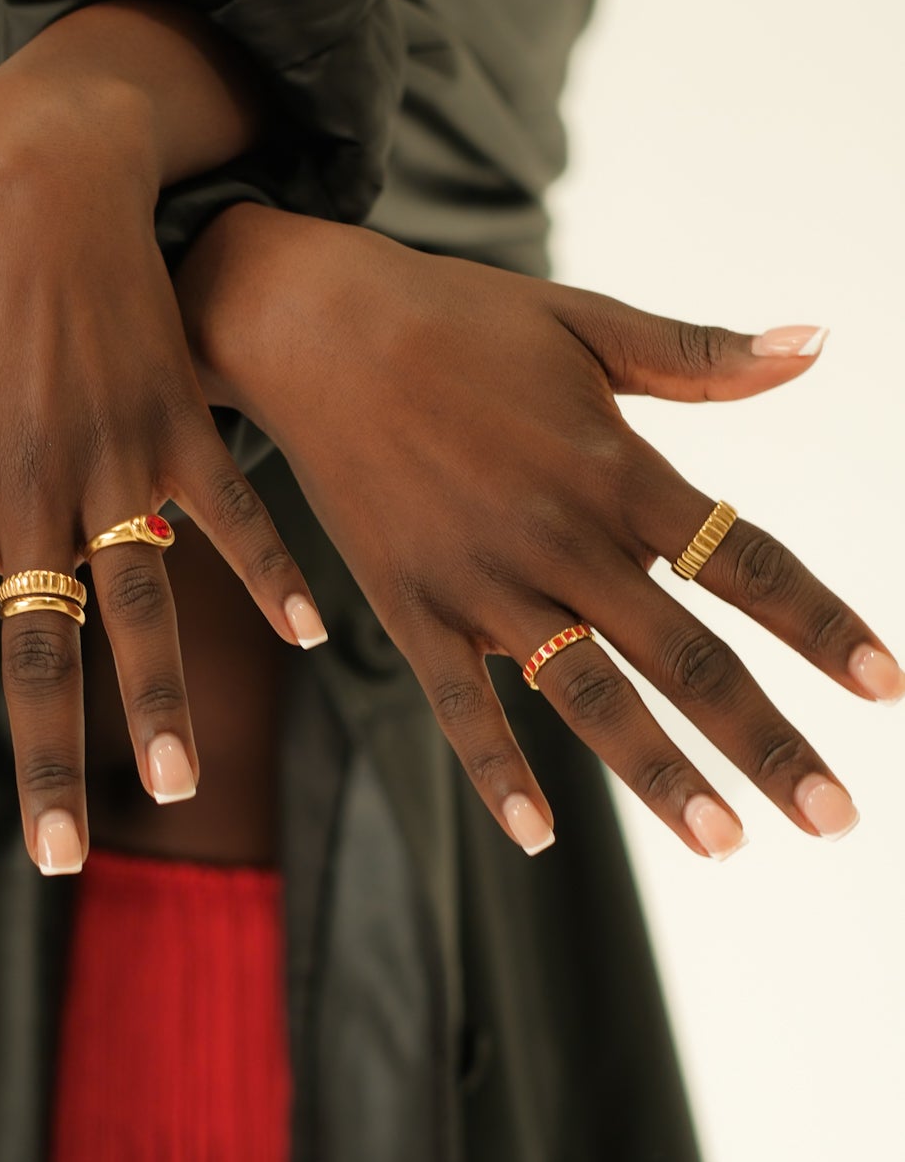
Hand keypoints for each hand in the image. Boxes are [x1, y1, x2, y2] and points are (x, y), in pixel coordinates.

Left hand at [0, 76, 324, 867]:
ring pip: (136, 604)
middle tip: (60, 859)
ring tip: (179, 787)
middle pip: (35, 647)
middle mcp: (28, 487)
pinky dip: (272, 572)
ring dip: (156, 702)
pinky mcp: (179, 420)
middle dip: (46, 759)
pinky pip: (232, 514)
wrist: (36, 161)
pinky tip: (315, 637)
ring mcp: (110, 457)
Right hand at [179, 204, 901, 857]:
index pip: (742, 560)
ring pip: (588, 697)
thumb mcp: (588, 322)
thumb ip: (701, 358)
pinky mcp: (413, 608)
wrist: (314, 328)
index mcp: (614, 469)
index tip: (884, 685)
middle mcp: (559, 538)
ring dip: (660, 775)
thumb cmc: (459, 319)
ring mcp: (482, 583)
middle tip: (834, 816)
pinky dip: (496, 772)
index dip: (820, 624)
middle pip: (685, 657)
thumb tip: (816, 346)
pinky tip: (538, 836)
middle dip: (767, 741)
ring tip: (726, 843)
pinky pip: (461, 706)